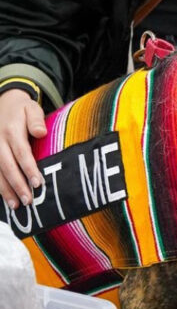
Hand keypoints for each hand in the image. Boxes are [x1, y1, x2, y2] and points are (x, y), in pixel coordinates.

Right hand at [0, 89, 45, 209]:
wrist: (3, 103)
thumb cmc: (22, 109)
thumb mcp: (31, 108)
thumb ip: (36, 119)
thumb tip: (40, 132)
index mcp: (12, 130)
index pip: (21, 152)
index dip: (29, 168)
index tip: (37, 183)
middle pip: (7, 166)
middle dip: (17, 184)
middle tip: (28, 200)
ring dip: (5, 190)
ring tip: (16, 205)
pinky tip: (5, 198)